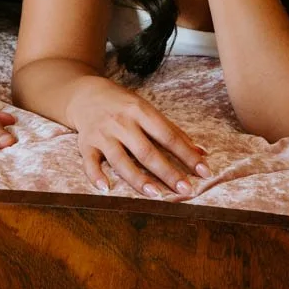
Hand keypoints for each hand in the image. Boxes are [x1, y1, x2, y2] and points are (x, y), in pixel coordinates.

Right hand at [67, 78, 209, 196]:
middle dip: (167, 172)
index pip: (168, 136)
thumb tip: (201, 152)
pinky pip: (90, 162)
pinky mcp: (86, 144)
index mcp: (140, 111)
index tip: (204, 171)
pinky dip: (96, 176)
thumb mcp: (147, 110)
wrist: (85, 94)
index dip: (187, 155)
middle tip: (185, 189)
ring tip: (156, 194)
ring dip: (138, 179)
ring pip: (121, 160)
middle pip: (147, 151)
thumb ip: (173, 131)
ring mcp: (102, 134)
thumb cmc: (122, 104)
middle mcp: (122, 122)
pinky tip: (106, 189)